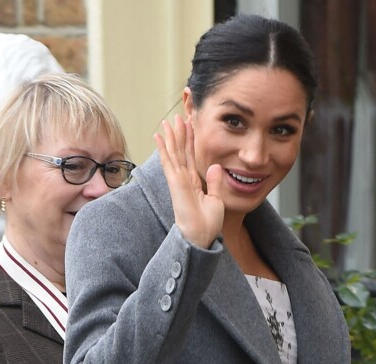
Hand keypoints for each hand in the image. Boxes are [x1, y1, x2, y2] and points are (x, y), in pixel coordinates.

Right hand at [154, 114, 224, 248]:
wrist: (201, 236)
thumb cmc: (207, 224)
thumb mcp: (216, 200)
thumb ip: (214, 183)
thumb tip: (216, 166)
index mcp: (193, 183)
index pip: (191, 157)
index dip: (190, 141)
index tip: (190, 126)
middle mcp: (183, 179)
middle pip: (180, 152)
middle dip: (179, 134)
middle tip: (177, 117)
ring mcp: (177, 180)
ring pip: (173, 153)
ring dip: (171, 136)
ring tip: (168, 120)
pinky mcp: (175, 182)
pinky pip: (168, 161)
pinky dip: (164, 148)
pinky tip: (159, 136)